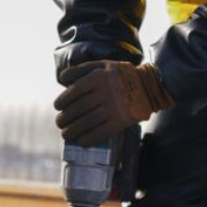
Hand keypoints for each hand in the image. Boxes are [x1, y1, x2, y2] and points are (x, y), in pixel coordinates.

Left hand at [54, 61, 172, 145]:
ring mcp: (113, 108)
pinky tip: (82, 141)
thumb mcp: (103, 65)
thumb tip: (63, 79)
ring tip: (66, 135)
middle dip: (65, 119)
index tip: (57, 107)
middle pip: (78, 109)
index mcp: (98, 77)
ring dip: (73, 131)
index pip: (74, 91)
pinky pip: (101, 132)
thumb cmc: (121, 75)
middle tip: (60, 123)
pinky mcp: (121, 121)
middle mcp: (104, 93)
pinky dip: (89, 139)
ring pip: (87, 122)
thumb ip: (82, 69)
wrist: (149, 86)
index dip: (63, 101)